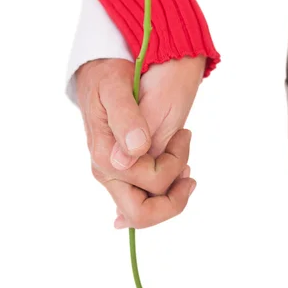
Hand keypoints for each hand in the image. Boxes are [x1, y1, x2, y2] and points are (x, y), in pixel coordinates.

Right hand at [76, 56, 205, 228]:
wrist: (97, 73)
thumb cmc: (107, 77)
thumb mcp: (115, 89)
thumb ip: (125, 119)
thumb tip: (134, 151)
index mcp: (106, 158)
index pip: (152, 186)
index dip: (175, 167)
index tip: (184, 136)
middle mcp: (107, 172)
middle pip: (143, 214)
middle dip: (173, 199)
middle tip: (190, 173)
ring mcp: (114, 175)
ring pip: (147, 206)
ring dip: (172, 189)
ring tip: (183, 157)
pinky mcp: (122, 172)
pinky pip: (144, 195)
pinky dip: (164, 187)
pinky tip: (176, 168)